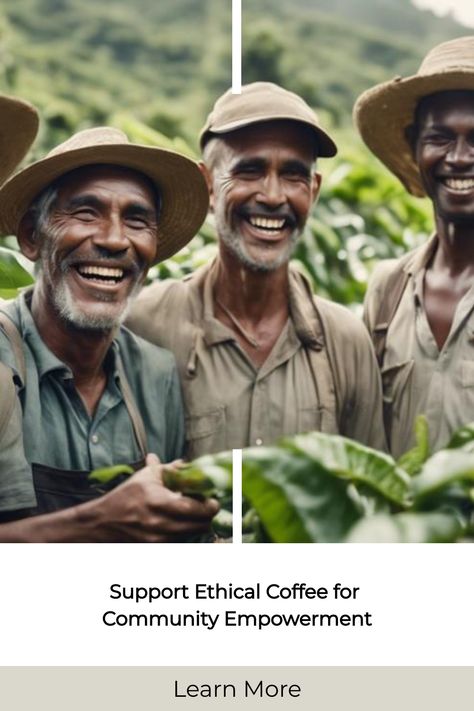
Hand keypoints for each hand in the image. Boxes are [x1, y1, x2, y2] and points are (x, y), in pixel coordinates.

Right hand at [88, 453, 218, 541]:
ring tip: (194, 513)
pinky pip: (181, 542)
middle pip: (199, 525)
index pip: (195, 509)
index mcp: (158, 501)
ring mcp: (159, 538)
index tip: (213, 500)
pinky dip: (186, 533)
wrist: (103, 521)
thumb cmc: (126, 496)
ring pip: (193, 534)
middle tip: (208, 506)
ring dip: (197, 524)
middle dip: (207, 516)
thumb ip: (171, 469)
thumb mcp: (147, 476)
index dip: (210, 506)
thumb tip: (188, 462)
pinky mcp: (157, 548)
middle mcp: (159, 522)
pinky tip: (182, 523)